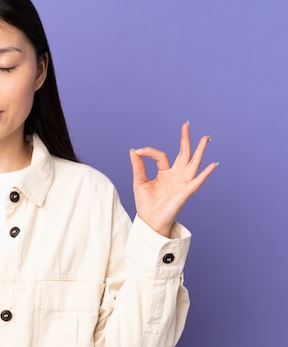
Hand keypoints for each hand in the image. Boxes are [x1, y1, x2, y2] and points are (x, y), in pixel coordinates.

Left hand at [129, 122, 217, 236]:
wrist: (149, 222)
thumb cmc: (146, 204)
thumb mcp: (139, 182)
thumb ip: (138, 166)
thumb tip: (134, 150)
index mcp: (165, 173)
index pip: (161, 155)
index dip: (149, 151)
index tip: (138, 151)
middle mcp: (176, 176)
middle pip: (183, 154)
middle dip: (185, 139)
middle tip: (186, 124)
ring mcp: (182, 183)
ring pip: (193, 163)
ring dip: (200, 151)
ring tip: (205, 138)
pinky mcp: (185, 192)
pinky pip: (197, 181)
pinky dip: (205, 173)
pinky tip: (213, 164)